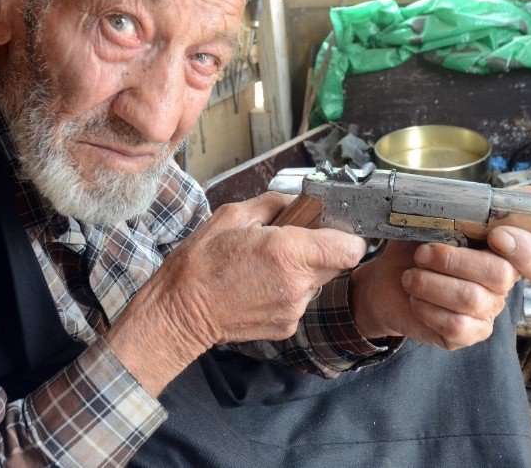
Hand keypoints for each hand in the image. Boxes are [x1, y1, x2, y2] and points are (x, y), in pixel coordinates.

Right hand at [106, 192, 366, 393]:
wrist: (180, 311)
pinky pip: (300, 302)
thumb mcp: (233, 215)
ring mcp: (293, 310)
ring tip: (265, 267)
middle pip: (336, 264)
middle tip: (289, 243)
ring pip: (317, 283)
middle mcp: (297, 284)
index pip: (350, 248)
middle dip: (319, 251)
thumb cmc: (201, 262)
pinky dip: (288, 292)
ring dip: (301, 272)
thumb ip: (275, 203)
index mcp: (288, 252)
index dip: (345, 236)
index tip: (329, 229)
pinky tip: (259, 287)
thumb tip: (299, 201)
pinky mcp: (286, 327)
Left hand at [350, 186, 530, 350]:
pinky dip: (428, 308)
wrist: (386, 277)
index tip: (496, 236)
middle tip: (422, 254)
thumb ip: (471, 203)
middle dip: (452, 260)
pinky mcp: (467, 334)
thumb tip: (506, 195)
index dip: (529, 249)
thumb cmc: (417, 244)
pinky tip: (416, 298)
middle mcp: (503, 283)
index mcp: (505, 251)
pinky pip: (457, 325)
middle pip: (501, 275)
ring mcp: (487, 310)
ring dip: (431, 283)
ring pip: (472, 299)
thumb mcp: (437, 215)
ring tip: (411, 275)